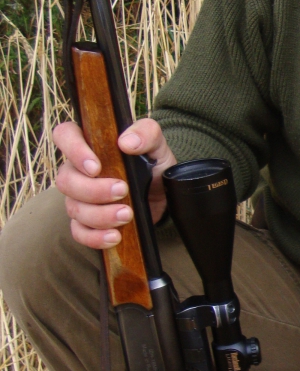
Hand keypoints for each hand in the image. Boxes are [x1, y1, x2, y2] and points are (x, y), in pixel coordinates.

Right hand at [54, 117, 176, 248]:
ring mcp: (79, 198)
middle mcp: (77, 171)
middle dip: (93, 190)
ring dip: (100, 215)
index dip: (73, 150)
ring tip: (127, 213)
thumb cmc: (152, 162)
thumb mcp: (156, 145)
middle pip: (66, 180)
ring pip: (74, 208)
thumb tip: (127, 142)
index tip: (95, 166)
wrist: (162, 193)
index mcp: (89, 145)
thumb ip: (146, 133)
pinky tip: (115, 236)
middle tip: (122, 190)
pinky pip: (79, 232)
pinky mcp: (87, 222)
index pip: (65, 135)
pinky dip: (95, 237)